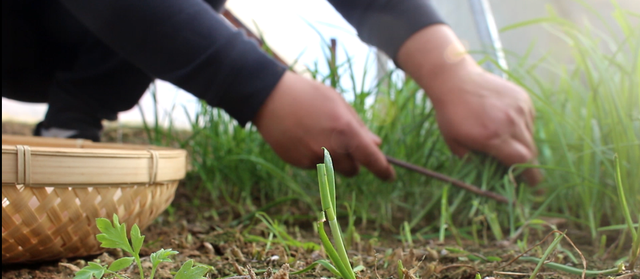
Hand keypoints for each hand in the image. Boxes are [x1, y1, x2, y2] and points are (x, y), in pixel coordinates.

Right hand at [253, 71, 394, 179]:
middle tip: (344, 144)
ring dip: (333, 159)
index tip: (389, 176)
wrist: (269, 97)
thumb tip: (377, 144)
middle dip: (353, 162)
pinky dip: (314, 156)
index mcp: (345, 130)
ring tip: (318, 134)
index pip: (372, 159)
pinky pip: (314, 166)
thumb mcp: (337, 103)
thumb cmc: (308, 95)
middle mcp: (331, 148)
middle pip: (353, 170)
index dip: (384, 171)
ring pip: (333, 169)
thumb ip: (359, 126)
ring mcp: (313, 158)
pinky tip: (302, 136)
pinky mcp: (297, 162)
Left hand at [397, 24, 541, 185]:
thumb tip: (487, 174)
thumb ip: (472, 161)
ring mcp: (519, 109)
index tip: (534, 185)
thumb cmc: (450, 113)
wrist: (454, 80)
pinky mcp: (522, 98)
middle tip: (522, 169)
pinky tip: (506, 122)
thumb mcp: (454, 143)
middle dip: (528, 163)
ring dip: (523, 143)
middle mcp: (510, 123)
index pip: (522, 162)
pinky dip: (522, 126)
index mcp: (493, 137)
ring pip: (530, 135)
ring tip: (506, 140)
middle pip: (531, 151)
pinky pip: (529, 119)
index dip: (530, 176)